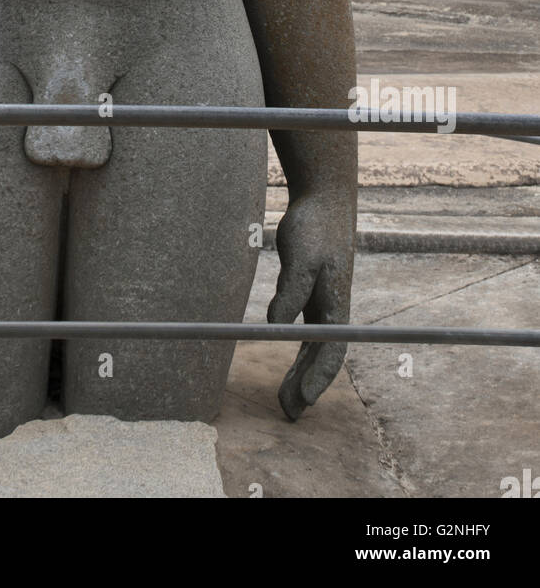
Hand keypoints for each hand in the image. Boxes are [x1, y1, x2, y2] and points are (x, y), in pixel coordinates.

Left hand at [267, 189, 354, 419]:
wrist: (324, 200)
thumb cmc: (315, 227)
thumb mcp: (301, 256)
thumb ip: (290, 291)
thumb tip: (276, 325)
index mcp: (336, 304)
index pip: (331, 352)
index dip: (318, 378)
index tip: (304, 400)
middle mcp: (333, 308)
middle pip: (321, 356)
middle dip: (306, 386)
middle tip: (289, 413)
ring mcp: (323, 301)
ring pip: (312, 347)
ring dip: (300, 373)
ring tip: (285, 399)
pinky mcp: (311, 292)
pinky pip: (305, 331)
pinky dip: (297, 350)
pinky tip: (286, 363)